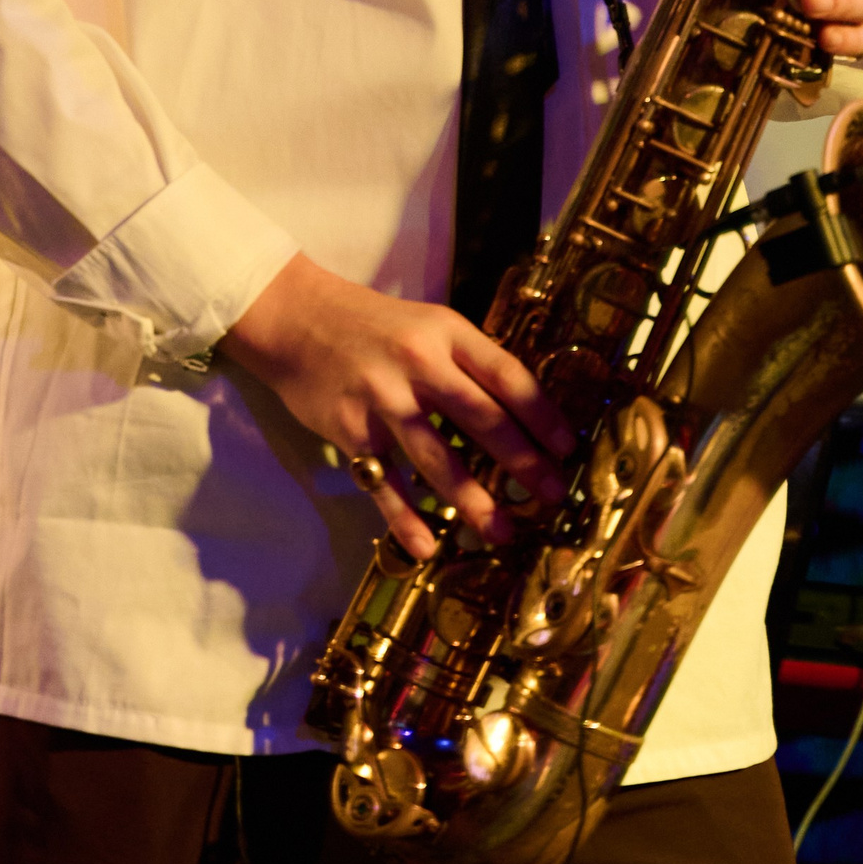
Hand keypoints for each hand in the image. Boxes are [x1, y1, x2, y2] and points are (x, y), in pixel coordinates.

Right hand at [221, 253, 574, 562]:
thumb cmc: (373, 325)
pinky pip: (383, 481)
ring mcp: (382, 397)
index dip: (542, 414)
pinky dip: (405, 517)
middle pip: (482, 417)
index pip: (506, 374)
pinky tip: (427, 546)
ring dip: (473, 500)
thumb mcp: (427, 326)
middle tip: (551, 496)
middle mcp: (419, 362)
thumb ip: (466, 363)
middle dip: (523, 462)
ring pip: (436, 456)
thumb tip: (520, 416)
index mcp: (446, 331)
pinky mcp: (349, 428)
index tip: (567, 448)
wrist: (295, 316)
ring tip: (501, 532)